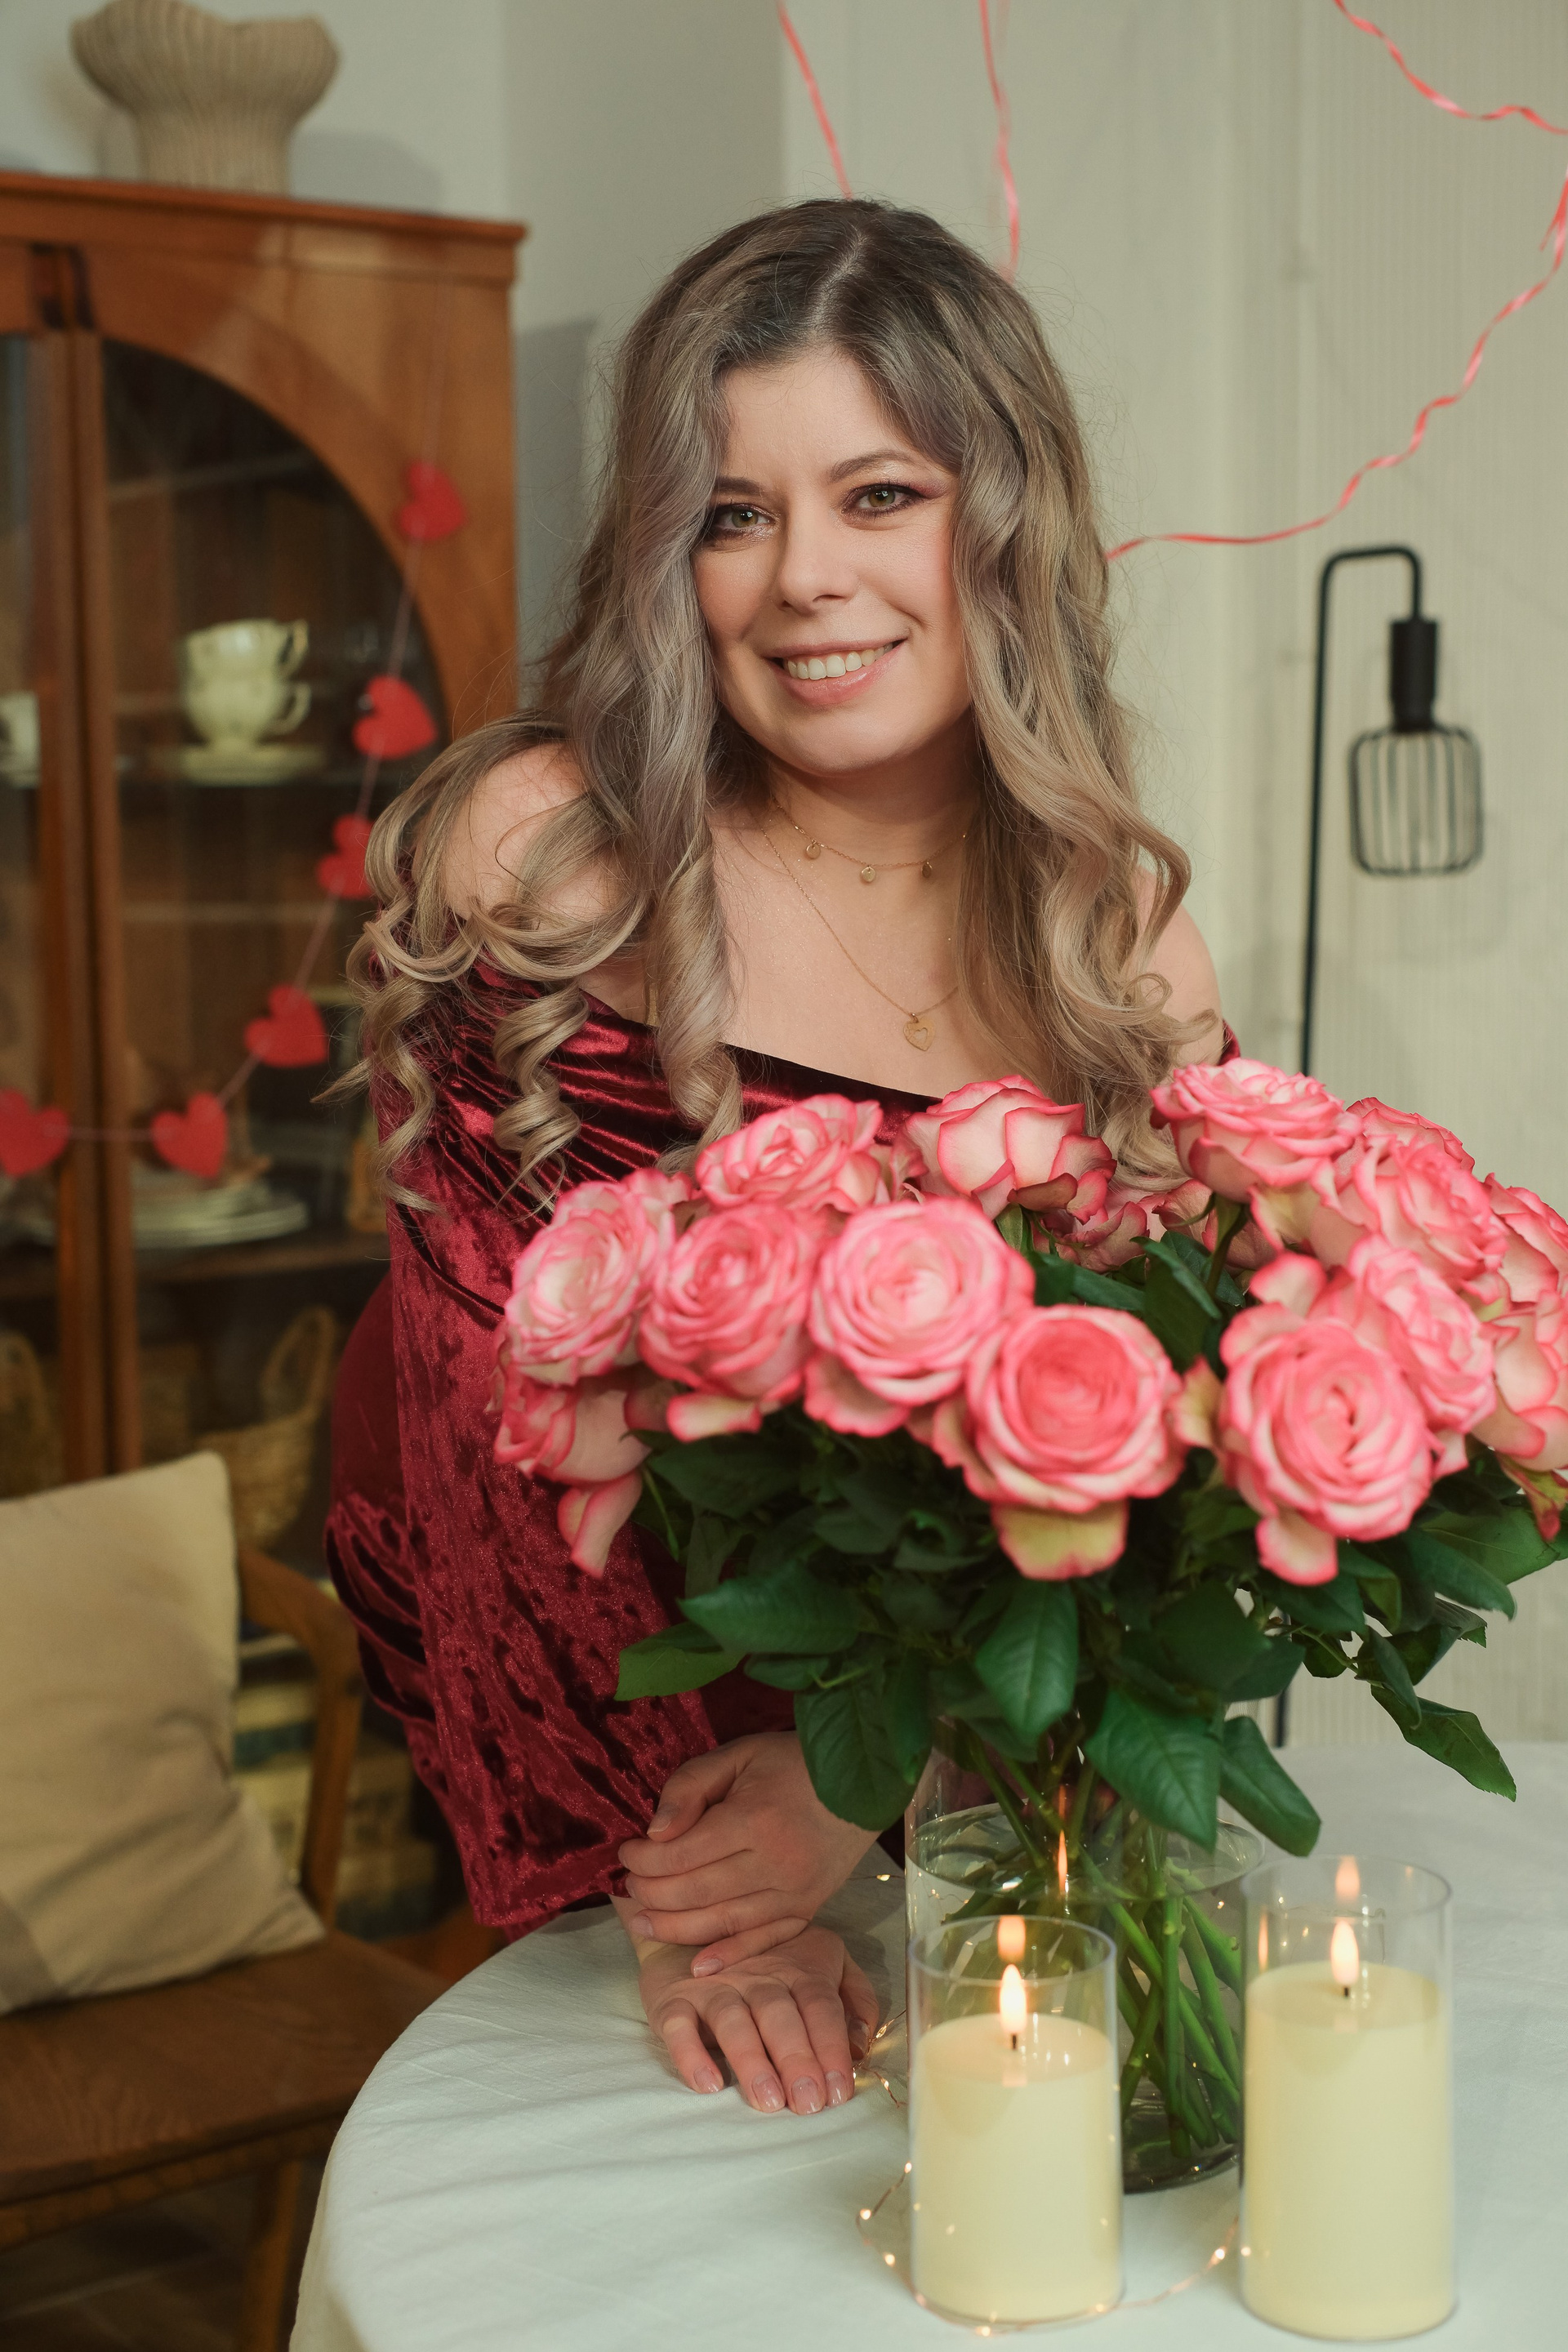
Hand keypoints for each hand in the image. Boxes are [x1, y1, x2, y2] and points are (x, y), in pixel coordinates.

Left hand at [618, 1731, 877, 1971]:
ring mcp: (795, 1892)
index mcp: (753, 1818)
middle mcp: (775, 1863)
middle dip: (651, 1894)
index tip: (626, 1850)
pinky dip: (731, 1955)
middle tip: (629, 1887)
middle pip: (696, 1892)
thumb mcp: (738, 1754)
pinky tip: (699, 1966)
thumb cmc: (793, 1763)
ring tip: (642, 1924)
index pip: (681, 1853)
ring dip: (676, 1929)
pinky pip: (765, 1940)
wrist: (863, 1780)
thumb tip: (654, 1832)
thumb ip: (691, 1787)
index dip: (644, 1858)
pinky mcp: (809, 1908)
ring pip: (724, 1922)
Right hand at [635, 1922, 879, 2115]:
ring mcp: (714, 1987)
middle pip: (779, 2013)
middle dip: (796, 2058)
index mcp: (797, 1970)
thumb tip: (861, 2045)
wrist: (692, 1939)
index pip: (820, 2005)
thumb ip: (854, 2000)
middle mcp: (757, 1975)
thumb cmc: (773, 1969)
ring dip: (751, 2060)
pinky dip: (690, 2054)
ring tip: (767, 2100)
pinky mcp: (673, 2001)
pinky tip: (708, 2085)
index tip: (839, 2092)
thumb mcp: (825, 1968)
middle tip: (808, 2103)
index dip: (831, 2046)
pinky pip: (678, 2025)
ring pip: (733, 2020)